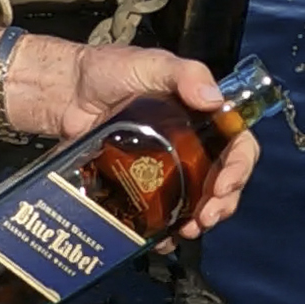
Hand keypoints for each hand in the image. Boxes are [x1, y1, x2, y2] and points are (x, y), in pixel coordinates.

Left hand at [28, 42, 260, 246]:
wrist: (65, 92)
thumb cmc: (110, 70)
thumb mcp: (151, 64)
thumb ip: (184, 73)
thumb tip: (214, 100)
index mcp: (202, 119)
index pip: (237, 146)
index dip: (239, 168)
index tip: (224, 185)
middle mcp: (190, 146)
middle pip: (222, 182)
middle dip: (222, 204)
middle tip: (207, 218)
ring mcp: (165, 170)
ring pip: (196, 203)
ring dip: (199, 221)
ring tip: (188, 231)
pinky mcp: (139, 186)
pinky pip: (159, 214)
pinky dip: (165, 231)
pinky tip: (161, 240)